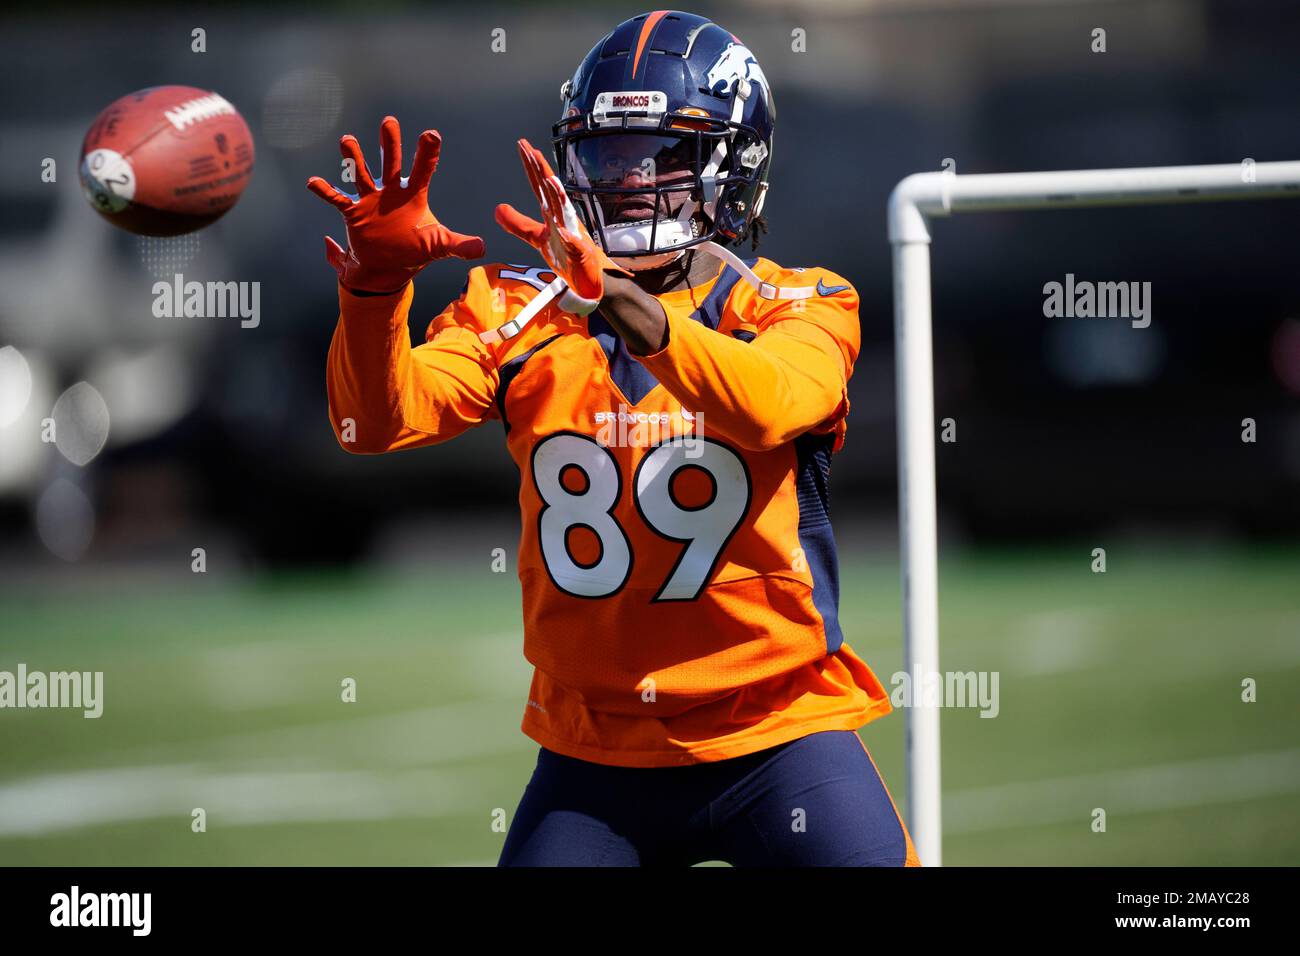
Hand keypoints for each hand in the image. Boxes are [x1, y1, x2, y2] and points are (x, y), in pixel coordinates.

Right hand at [307, 116, 483, 293]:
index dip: (427, 153)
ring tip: (348, 140)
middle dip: (389, 143)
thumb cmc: (414, 251)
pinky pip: (338, 200)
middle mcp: (391, 191)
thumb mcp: (439, 246)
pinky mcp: (353, 213)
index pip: (423, 170)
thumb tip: (484, 248)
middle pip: (390, 162)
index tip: (431, 134)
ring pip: (362, 173)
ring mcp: (370, 200)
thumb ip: (460, 245)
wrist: (387, 268)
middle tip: (390, 122)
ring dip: (355, 159)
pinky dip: (326, 191)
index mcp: (413, 195)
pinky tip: (313, 181)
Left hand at [495, 138, 628, 314]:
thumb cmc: (567, 255)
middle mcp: (563, 218)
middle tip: (530, 150)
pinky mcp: (581, 253)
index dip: (530, 166)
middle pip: (551, 191)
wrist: (590, 278)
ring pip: (564, 212)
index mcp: (552, 213)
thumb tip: (497, 208)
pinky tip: (563, 229)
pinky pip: (575, 245)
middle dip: (541, 171)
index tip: (522, 146)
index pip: (539, 185)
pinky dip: (569, 236)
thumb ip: (518, 224)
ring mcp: (573, 234)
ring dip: (557, 196)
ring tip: (548, 179)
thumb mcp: (537, 237)